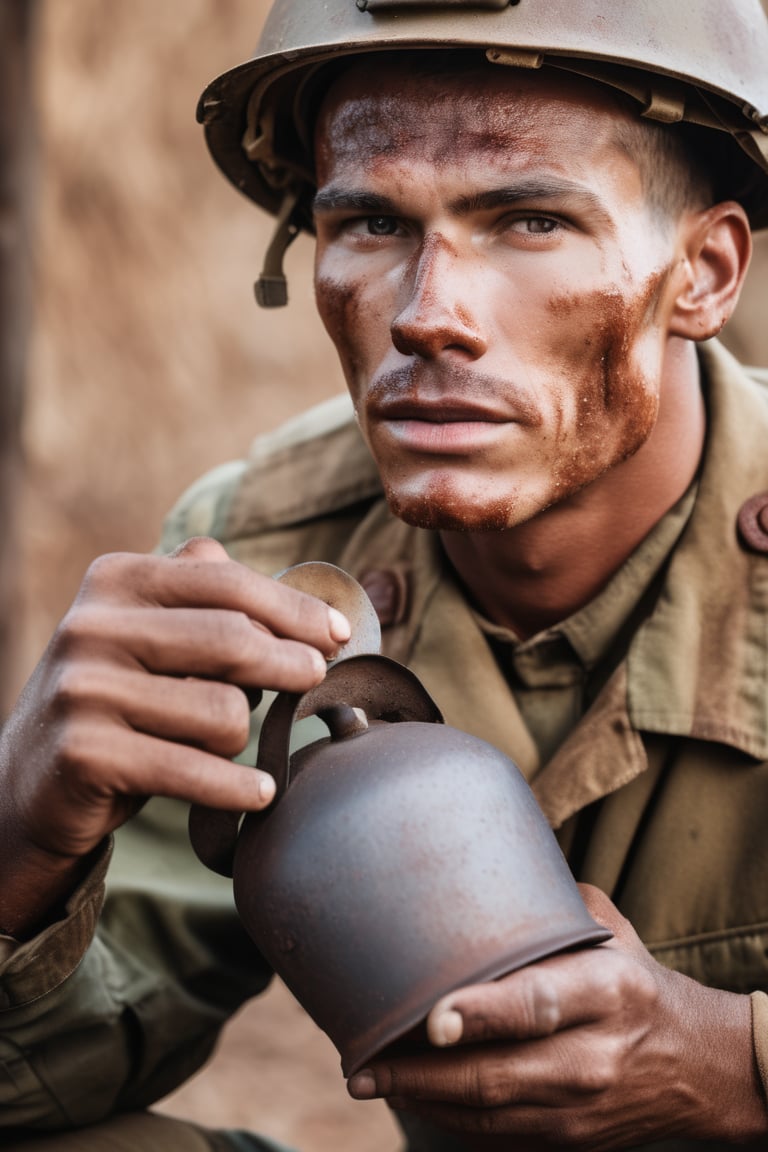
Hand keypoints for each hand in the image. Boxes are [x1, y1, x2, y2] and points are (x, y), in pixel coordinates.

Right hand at [0, 537, 349, 934]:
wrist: (29, 783)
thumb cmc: (117, 702)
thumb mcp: (147, 633)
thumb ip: (205, 596)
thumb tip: (300, 598)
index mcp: (115, 580)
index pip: (227, 583)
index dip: (295, 609)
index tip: (339, 633)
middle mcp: (92, 625)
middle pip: (233, 641)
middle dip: (291, 664)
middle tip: (316, 679)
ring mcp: (83, 689)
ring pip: (222, 711)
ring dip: (242, 737)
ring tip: (228, 744)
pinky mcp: (86, 753)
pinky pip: (194, 770)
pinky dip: (237, 788)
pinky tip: (260, 793)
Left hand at [348, 886, 766, 1148]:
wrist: (700, 1067)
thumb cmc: (636, 983)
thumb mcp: (608, 933)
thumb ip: (546, 906)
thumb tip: (473, 859)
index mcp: (605, 988)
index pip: (537, 1004)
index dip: (482, 1014)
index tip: (431, 1016)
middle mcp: (592, 1052)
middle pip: (497, 1073)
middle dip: (422, 1071)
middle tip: (364, 1058)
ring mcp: (580, 1105)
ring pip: (488, 1112)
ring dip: (421, 1096)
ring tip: (370, 1076)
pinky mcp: (569, 1138)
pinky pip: (496, 1134)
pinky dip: (449, 1116)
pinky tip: (412, 1093)